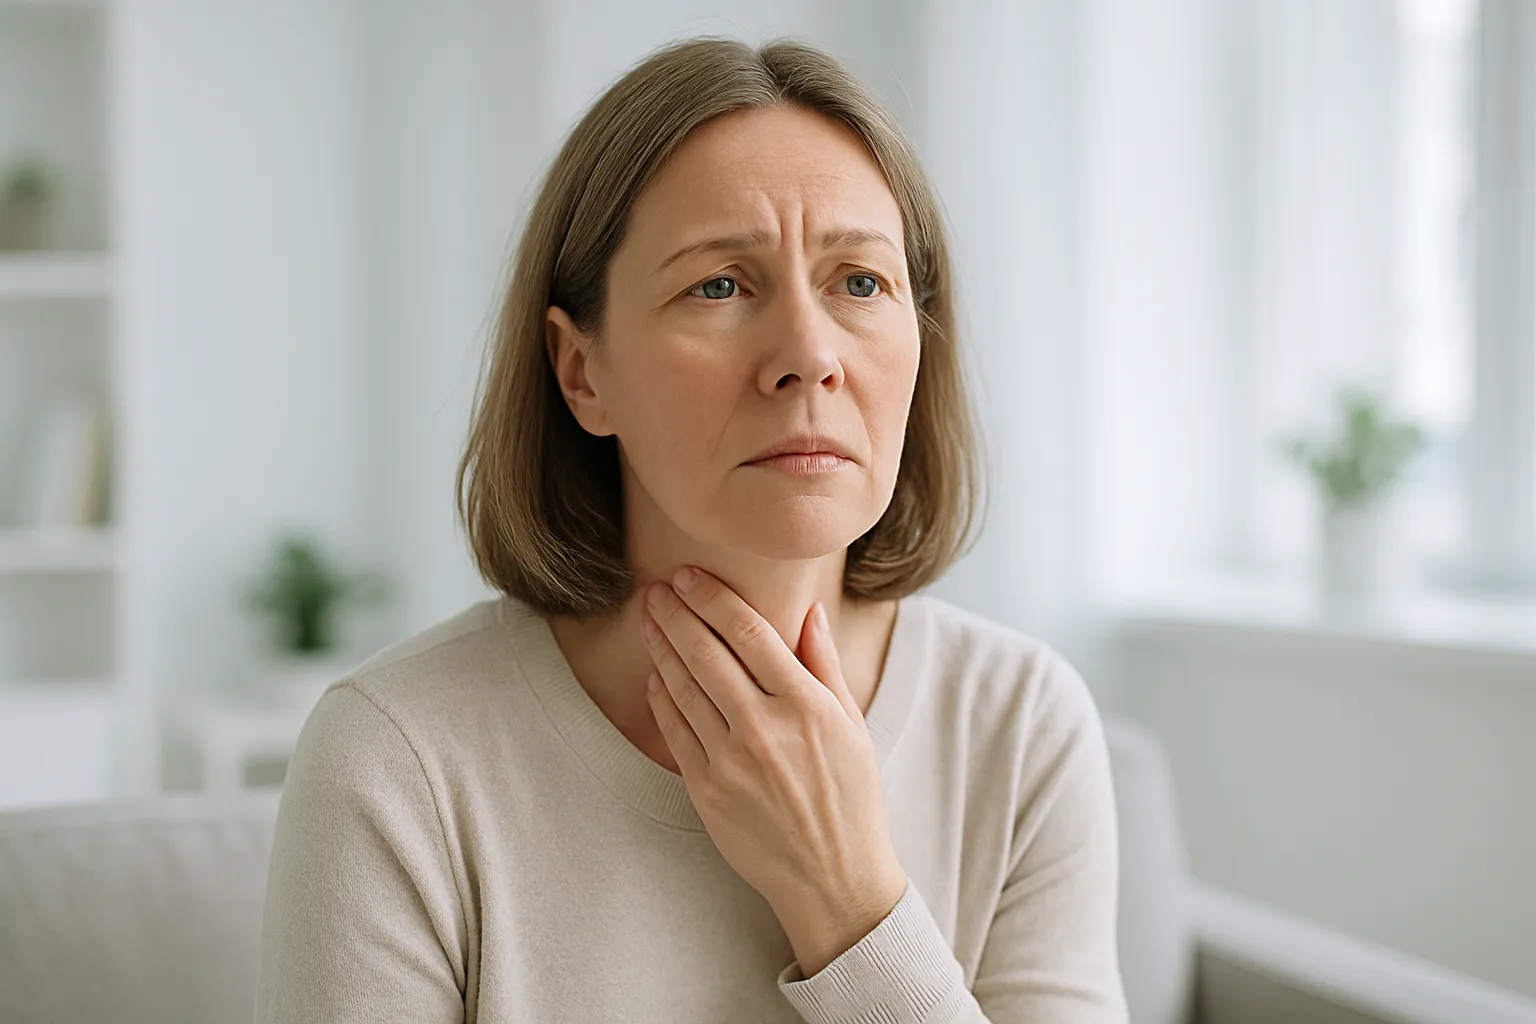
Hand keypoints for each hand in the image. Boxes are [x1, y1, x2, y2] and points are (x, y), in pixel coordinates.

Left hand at [641, 566, 907, 975]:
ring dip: (661, 648)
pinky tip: (655, 674)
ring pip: (684, 688)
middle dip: (676, 613)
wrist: (832, 876)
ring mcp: (730, 760)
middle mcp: (764, 727)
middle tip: (655, 588)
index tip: (689, 575)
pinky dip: (661, 698)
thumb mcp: (851, 725)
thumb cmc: (850, 797)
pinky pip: (675, 731)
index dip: (713, 597)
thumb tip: (810, 610)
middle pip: (707, 653)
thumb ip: (824, 664)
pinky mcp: (706, 790)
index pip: (749, 632)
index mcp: (805, 705)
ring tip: (649, 620)